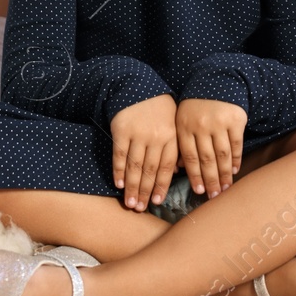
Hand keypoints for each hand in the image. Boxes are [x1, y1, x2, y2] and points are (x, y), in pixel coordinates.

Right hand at [109, 94, 177, 211]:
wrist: (137, 86)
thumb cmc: (158, 109)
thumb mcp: (172, 124)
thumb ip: (174, 147)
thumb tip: (177, 173)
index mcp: (171, 136)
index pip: (167, 167)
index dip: (161, 186)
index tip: (157, 202)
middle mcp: (156, 137)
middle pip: (150, 169)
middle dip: (145, 191)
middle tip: (140, 208)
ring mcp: (138, 134)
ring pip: (135, 166)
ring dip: (132, 186)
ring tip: (130, 203)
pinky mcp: (121, 130)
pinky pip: (120, 154)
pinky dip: (119, 170)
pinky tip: (118, 183)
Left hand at [176, 97, 246, 197]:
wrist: (214, 80)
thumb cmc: (194, 106)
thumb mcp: (181, 120)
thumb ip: (181, 142)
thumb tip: (180, 169)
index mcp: (184, 127)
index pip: (190, 157)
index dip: (195, 176)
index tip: (199, 191)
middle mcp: (201, 126)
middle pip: (206, 159)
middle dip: (210, 180)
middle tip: (213, 196)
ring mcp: (219, 123)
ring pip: (222, 155)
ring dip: (224, 174)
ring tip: (225, 188)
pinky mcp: (235, 120)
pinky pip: (236, 145)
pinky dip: (236, 159)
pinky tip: (234, 170)